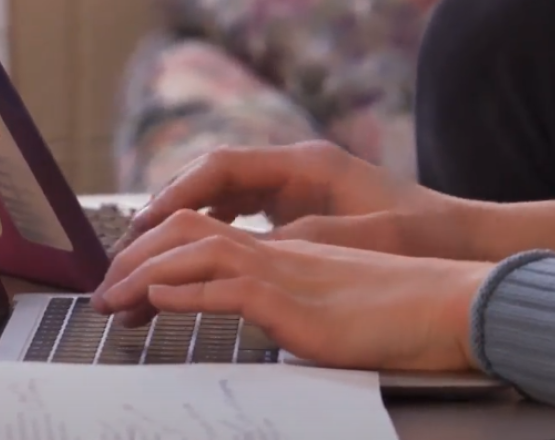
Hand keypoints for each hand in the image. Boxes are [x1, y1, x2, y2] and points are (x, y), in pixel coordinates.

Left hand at [92, 209, 492, 372]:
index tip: (131, 278)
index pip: (209, 234)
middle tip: (103, 290)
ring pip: (197, 255)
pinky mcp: (298, 305)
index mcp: (290, 251)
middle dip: (136, 256)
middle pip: (189, 233)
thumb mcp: (340, 306)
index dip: (162, 249)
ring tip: (110, 300)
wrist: (451, 305)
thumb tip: (272, 322)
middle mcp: (282, 252)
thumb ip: (300, 307)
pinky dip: (186, 292)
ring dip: (143, 275)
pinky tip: (156, 302)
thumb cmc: (407, 312)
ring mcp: (289, 273)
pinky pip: (230, 288)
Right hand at [120, 141, 489, 259]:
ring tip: (148, 255)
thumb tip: (246, 246)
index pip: (223, 166)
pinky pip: (242, 211)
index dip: (178, 192)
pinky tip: (191, 258)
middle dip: (170, 207)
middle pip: (214, 177)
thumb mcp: (363, 238)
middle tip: (132, 244)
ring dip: (187, 220)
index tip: (144, 222)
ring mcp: (297, 185)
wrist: (462, 237)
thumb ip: (306, 237)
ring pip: (224, 195)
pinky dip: (212, 230)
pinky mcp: (302, 206)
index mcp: (306, 163)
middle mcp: (295, 166)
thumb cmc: (420, 234)